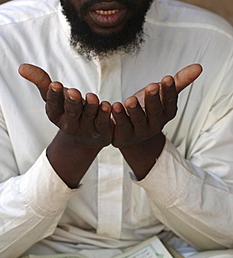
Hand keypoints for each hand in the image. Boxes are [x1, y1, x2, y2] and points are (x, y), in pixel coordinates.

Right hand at [18, 64, 112, 187]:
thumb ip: (41, 82)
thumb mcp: (54, 96)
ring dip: (91, 107)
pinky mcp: (101, 133)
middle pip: (71, 113)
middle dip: (72, 102)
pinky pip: (103, 124)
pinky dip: (105, 115)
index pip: (53, 105)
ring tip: (92, 97)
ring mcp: (86, 130)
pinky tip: (107, 106)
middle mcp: (70, 124)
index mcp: (56, 115)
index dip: (54, 96)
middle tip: (73, 92)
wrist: (85, 137)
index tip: (55, 84)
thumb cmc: (67, 110)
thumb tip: (21, 68)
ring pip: (89, 117)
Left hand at [111, 64, 202, 178]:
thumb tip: (199, 67)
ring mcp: (137, 133)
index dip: (169, 92)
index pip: (169, 104)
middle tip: (151, 87)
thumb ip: (178, 82)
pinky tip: (112, 106)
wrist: (127, 131)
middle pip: (154, 113)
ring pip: (136, 122)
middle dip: (153, 100)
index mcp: (164, 115)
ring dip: (132, 111)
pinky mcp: (122, 137)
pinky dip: (116, 116)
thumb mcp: (160, 94)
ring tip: (127, 101)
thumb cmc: (145, 108)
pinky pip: (119, 127)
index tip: (168, 78)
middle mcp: (153, 126)